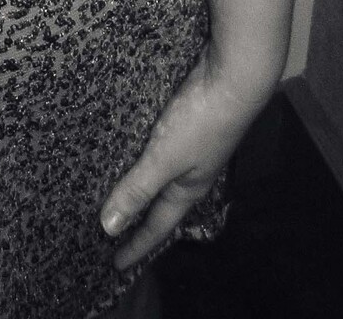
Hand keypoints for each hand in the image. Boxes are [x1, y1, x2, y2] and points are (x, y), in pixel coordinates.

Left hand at [98, 49, 272, 269]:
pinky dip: (143, 153)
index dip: (136, 245)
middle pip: (160, 203)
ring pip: (159, 174)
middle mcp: (190, 172)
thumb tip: (109, 227)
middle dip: (138, 219)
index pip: (157, 226)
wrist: (233, 77)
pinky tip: (130, 145)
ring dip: (139, 184)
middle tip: (113, 233)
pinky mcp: (186, 121)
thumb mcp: (164, 158)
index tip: (115, 264)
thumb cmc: (200, 123)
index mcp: (187, 188)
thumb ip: (137, 189)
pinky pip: (158, 147)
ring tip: (116, 190)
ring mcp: (190, 146)